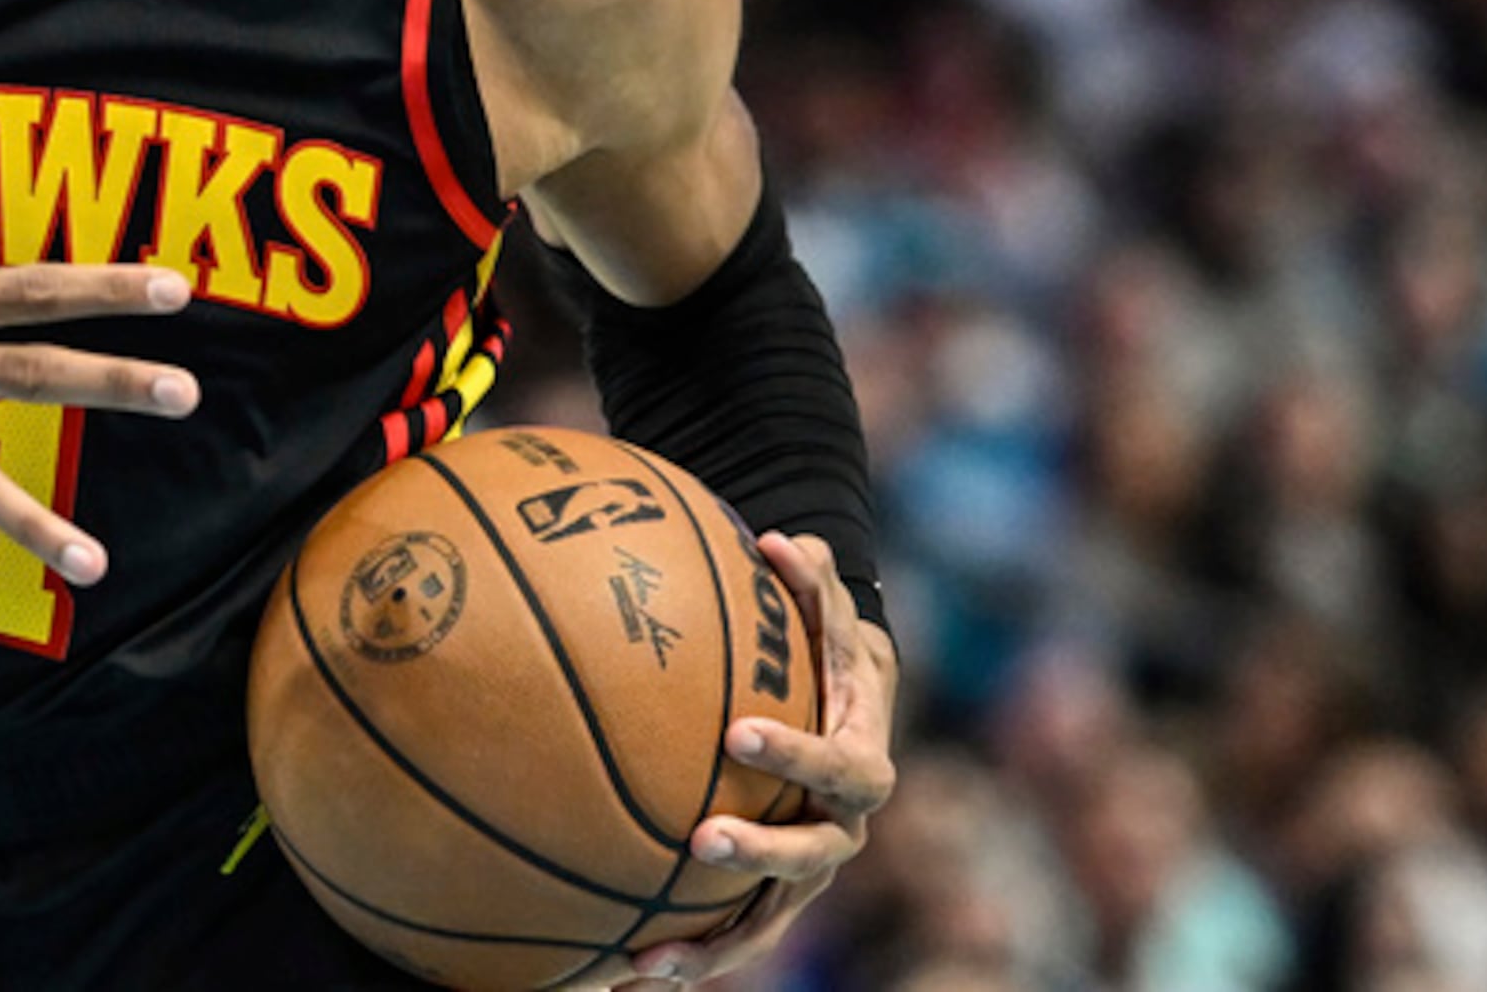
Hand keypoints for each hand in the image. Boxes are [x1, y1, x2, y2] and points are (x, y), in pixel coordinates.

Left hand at [619, 533, 899, 981]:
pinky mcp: (774, 897)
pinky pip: (735, 934)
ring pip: (770, 919)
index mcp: (860, 760)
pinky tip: (626, 971)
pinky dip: (691, 955)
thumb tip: (777, 538)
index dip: (795, 750)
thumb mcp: (830, 614)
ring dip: (716, 941)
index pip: (840, 763)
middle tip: (699, 841)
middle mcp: (843, 825)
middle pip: (813, 852)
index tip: (737, 732)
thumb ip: (812, 579)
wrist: (854, 714)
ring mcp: (809, 869)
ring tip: (652, 960)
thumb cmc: (830, 652)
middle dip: (759, 854)